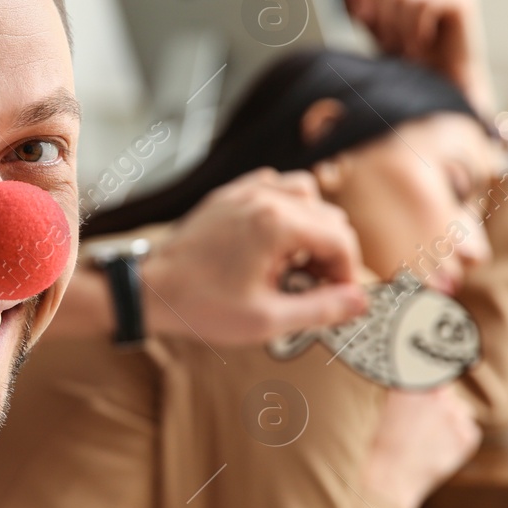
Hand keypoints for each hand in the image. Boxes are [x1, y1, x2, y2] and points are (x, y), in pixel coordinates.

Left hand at [142, 168, 369, 345]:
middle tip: (314, 288)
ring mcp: (245, 192)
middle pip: (329, 217)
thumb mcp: (267, 320)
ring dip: (312, 228)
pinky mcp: (229, 195)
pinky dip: (286, 210)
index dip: (347, 274)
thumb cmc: (201, 306)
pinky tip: (274, 242)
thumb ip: (320, 309)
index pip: (341, 240)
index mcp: (277, 225)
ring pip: (306, 194)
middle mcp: (265, 198)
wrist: (148, 290)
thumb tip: (359, 301)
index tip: (337, 299)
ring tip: (295, 264)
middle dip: (332, 254)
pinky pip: (275, 187)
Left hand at [340, 0, 494, 116]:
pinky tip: (423, 45)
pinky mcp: (461, 0)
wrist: (444, 90)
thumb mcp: (379, 34)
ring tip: (409, 49)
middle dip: (382, 15)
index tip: (367, 22)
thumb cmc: (414, 65)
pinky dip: (416, 29)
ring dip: (400, 27)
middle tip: (392, 44)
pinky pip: (423, 2)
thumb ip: (364, 8)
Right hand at [361, 384, 480, 507]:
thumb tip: (419, 376)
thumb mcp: (385, 404)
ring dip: (449, 416)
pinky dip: (456, 436)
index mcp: (416, 382)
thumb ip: (407, 386)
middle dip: (437, 400)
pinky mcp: (468, 435)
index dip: (428, 377)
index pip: (432, 369)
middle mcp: (439, 394)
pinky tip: (436, 447)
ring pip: (459, 408)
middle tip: (420, 420)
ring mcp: (456, 415)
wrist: (391, 476)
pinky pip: (467, 428)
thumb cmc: (381, 441)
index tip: (425, 382)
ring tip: (427, 436)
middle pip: (446, 389)